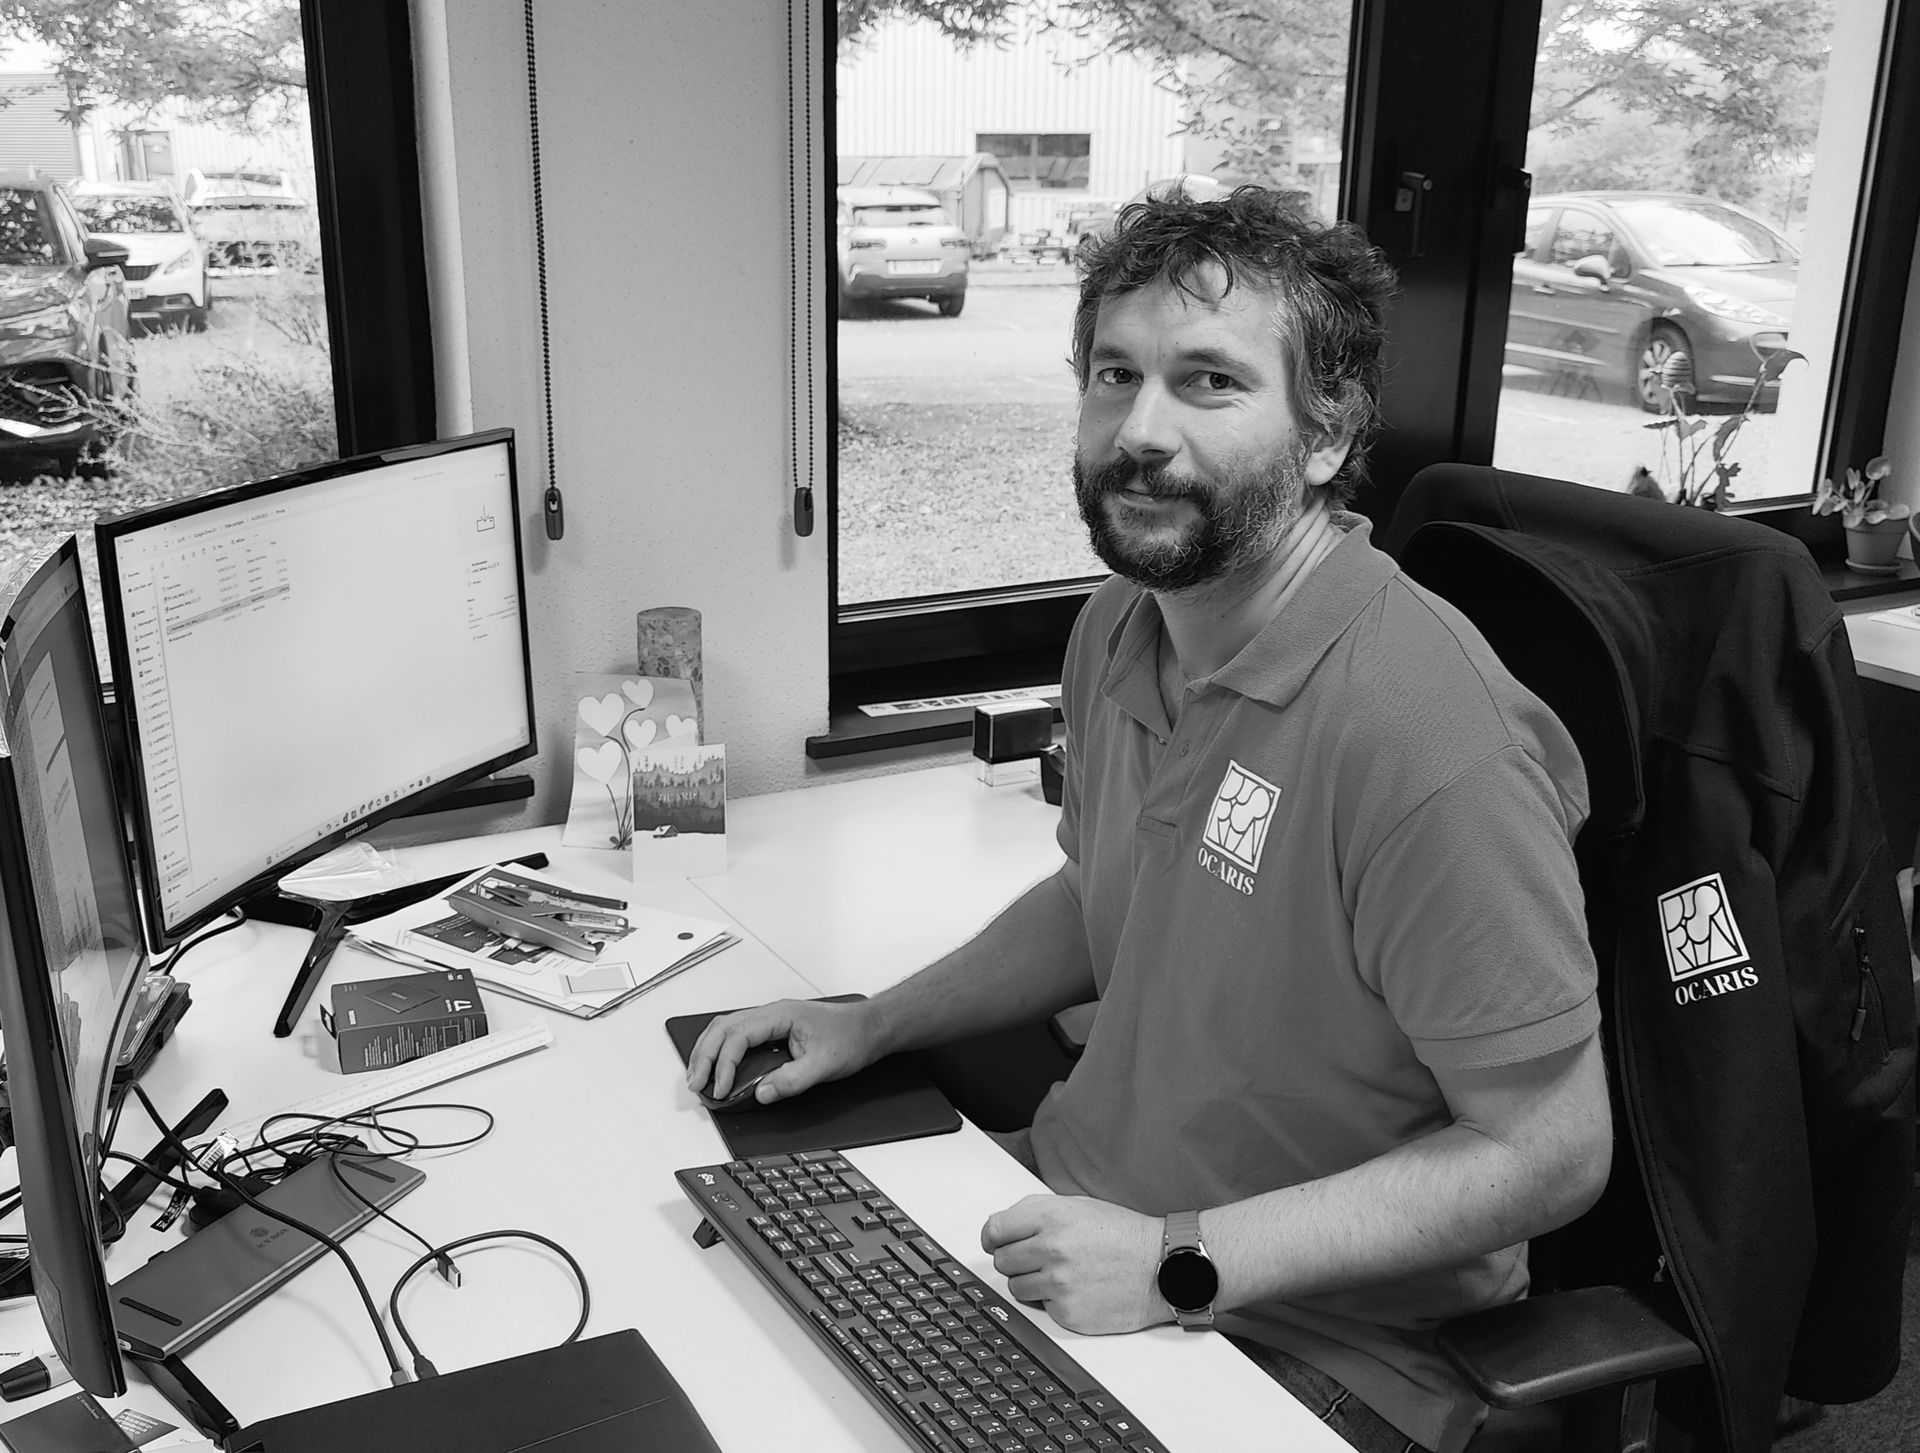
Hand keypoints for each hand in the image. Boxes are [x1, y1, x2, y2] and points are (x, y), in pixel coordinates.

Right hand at [684, 998, 881, 1104]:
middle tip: (696, 1084)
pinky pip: (737, 1034)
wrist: (870, 1027)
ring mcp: (770, 1019)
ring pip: (726, 1028)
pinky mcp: (773, 1029)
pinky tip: (717, 1066)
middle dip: (704, 1056)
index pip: (739, 1036)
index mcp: (780, 1015)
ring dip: (708, 1051)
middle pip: (723, 1028)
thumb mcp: (825, 1065)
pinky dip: (720, 1050)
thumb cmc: (851, 1037)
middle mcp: (771, 1013)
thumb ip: (792, 1080)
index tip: (721, 1089)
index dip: (724, 1064)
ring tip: (698, 1076)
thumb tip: (761, 1093)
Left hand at [980, 1194, 1164, 1334]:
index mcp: (1050, 1217)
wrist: (1161, 1266)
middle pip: (1002, 1261)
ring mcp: (1058, 1283)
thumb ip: (1037, 1212)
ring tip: (1062, 1274)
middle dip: (1016, 1260)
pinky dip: (1055, 1302)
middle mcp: (1051, 1248)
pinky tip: (1078, 1289)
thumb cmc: (1124, 1235)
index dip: (993, 1238)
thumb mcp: (1079, 1206)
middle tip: (1039, 1259)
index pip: (994, 1230)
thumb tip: (1001, 1226)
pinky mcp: (1068, 1312)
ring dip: (1033, 1283)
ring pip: (1017, 1289)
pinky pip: (1042, 1308)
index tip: (996, 1243)